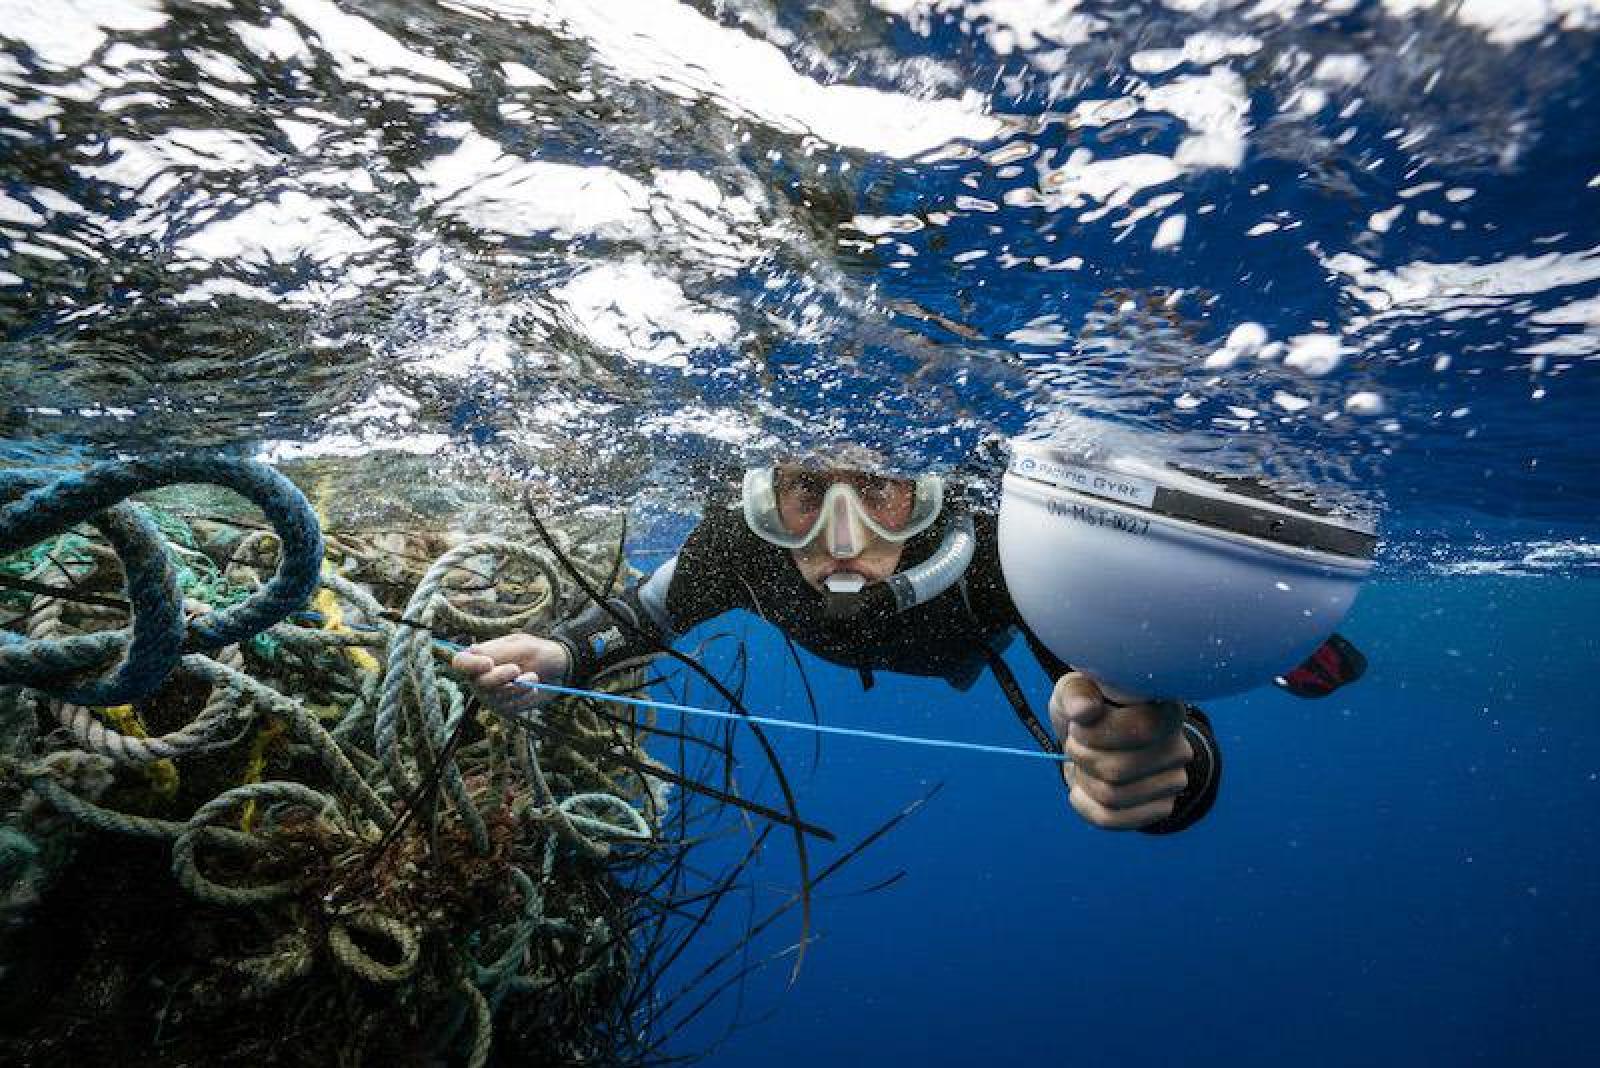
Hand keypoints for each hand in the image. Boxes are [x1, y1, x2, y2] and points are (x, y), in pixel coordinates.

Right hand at [450, 633, 571, 714]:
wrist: (559, 670)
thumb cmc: (539, 652)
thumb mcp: (522, 645)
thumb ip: (499, 650)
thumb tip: (472, 650)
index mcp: (481, 657)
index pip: (460, 663)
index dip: (471, 665)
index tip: (489, 663)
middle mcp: (480, 678)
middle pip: (479, 683)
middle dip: (500, 677)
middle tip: (517, 669)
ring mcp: (491, 695)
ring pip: (495, 697)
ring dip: (518, 687)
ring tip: (533, 677)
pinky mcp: (504, 708)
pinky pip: (510, 708)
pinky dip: (524, 698)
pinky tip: (533, 689)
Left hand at [1048, 673, 1191, 830]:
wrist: (1096, 740)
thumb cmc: (1088, 709)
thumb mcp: (1076, 689)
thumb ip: (1077, 693)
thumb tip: (1084, 710)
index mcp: (1166, 709)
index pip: (1141, 729)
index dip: (1095, 732)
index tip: (1078, 724)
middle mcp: (1179, 747)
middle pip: (1118, 770)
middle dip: (1081, 757)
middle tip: (1076, 744)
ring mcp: (1174, 781)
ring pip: (1113, 796)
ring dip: (1082, 780)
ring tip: (1083, 763)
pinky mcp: (1162, 807)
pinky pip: (1113, 819)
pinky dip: (1085, 805)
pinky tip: (1082, 789)